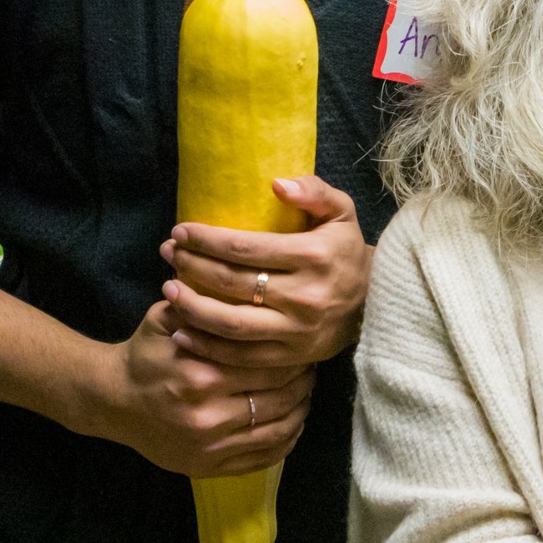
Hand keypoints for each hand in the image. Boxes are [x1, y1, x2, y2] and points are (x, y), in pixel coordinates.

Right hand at [82, 301, 313, 476]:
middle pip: (282, 397)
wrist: (112, 400)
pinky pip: (264, 458)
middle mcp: (209, 415)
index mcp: (202, 375)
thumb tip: (247, 289)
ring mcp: (210, 447)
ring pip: (280, 430)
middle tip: (311, 367)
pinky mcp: (208, 468)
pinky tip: (293, 422)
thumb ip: (204, 305)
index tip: (302, 345)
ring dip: (301, 410)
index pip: (271, 365)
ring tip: (305, 393)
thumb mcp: (166, 318)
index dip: (294, 355)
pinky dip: (287, 440)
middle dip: (304, 380)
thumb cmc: (146, 354)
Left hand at [160, 176, 372, 369]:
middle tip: (168, 254)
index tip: (181, 231)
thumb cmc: (346, 252)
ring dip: (192, 307)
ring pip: (231, 323)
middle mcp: (305, 296)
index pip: (246, 247)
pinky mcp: (292, 357)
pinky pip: (241, 356)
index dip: (206, 239)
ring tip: (168, 291)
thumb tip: (276, 185)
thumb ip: (314, 191)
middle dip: (191, 266)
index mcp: (314, 256)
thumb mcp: (342, 213)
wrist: (375, 303)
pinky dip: (207, 345)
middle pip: (232, 283)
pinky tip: (182, 330)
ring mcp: (297, 331)